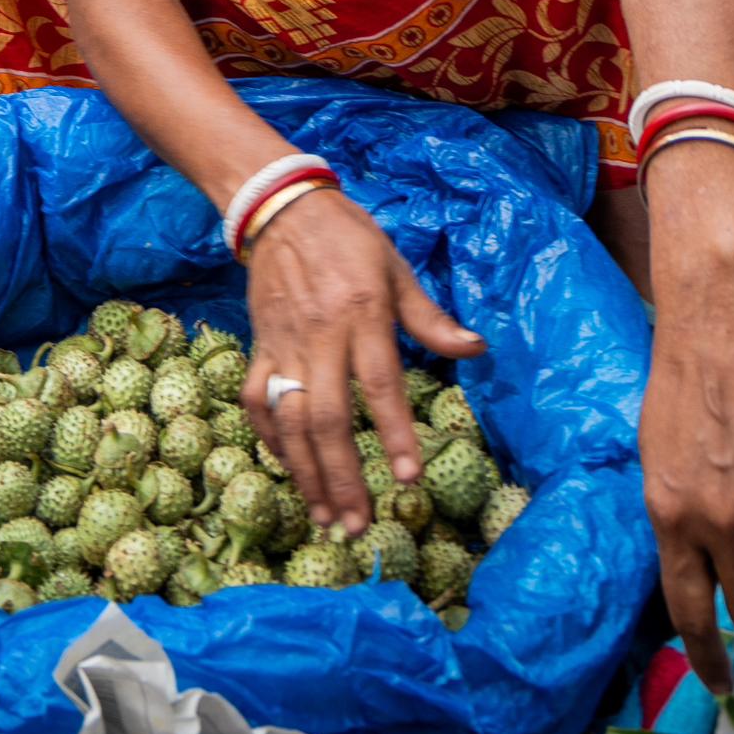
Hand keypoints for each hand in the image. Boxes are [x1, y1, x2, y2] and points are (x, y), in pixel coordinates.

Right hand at [244, 191, 485, 534]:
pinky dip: (270, 439)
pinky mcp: (260, 346)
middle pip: (327, 417)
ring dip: (305, 473)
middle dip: (342, 476)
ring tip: (324, 516)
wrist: (283, 209)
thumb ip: (430, 318)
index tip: (408, 478)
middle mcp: (320, 336)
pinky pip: (257, 401)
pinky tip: (289, 468)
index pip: (380, 383)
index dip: (394, 433)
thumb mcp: (397, 270)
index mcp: (361, 314)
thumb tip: (476, 349)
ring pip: (289, 420)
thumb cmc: (350, 240)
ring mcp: (284, 345)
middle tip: (357, 524)